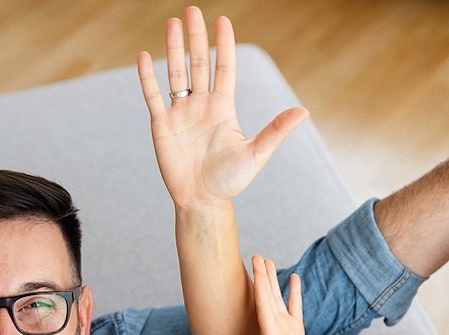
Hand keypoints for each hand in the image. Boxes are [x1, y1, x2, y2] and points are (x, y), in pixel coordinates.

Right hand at [136, 7, 309, 207]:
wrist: (202, 200)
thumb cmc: (230, 180)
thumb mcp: (256, 153)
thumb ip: (276, 130)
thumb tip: (303, 111)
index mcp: (223, 108)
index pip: (224, 68)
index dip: (223, 45)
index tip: (222, 20)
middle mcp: (201, 105)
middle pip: (198, 64)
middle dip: (195, 37)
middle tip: (192, 10)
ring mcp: (180, 113)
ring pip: (176, 73)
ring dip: (174, 49)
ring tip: (172, 24)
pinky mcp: (162, 125)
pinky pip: (153, 95)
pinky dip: (147, 76)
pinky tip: (144, 56)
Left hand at [246, 255, 303, 334]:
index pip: (263, 307)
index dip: (259, 287)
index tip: (255, 269)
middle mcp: (273, 328)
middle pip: (267, 297)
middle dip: (261, 276)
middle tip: (256, 255)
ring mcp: (284, 329)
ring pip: (278, 298)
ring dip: (272, 280)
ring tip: (268, 259)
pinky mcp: (295, 332)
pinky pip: (295, 308)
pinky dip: (294, 293)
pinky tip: (294, 277)